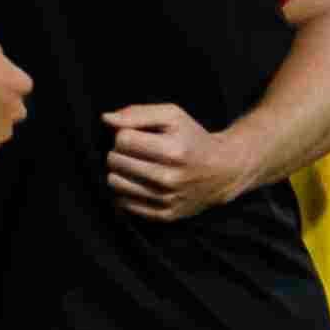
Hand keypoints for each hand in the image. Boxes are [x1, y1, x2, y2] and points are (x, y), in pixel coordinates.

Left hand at [101, 101, 245, 218]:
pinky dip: (127, 191)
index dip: (125, 134)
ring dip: (120, 171)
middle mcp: (169, 178)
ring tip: (137, 166)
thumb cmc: (192, 138)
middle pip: (114, 160)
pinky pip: (122, 203)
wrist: (224, 171)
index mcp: (173, 151)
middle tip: (138, 151)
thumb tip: (105, 119)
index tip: (138, 136)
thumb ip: (137, 114)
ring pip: (113, 182)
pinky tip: (141, 182)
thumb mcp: (172, 116)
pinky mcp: (163, 216)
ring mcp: (165, 200)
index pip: (122, 139)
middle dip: (120, 152)